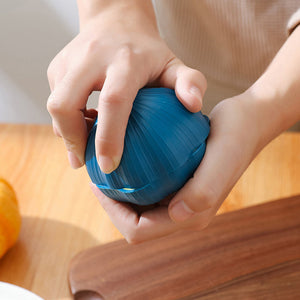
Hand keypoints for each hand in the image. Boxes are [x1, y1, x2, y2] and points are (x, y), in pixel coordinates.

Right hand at [47, 0, 205, 171]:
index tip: (109, 166)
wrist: (116, 22)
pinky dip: (66, 120)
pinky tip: (84, 126)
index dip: (108, 138)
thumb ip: (189, 82)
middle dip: (72, 140)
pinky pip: (55, 100)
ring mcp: (69, 60)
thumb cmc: (147, 51)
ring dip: (67, 132)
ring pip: (55, 105)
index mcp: (124, 60)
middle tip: (85, 161)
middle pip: (65, 104)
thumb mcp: (173, 64)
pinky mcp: (57, 66)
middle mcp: (91, 58)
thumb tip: (194, 106)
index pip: (113, 101)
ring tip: (85, 145)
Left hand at [91, 92, 265, 242]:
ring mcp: (180, 197)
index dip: (113, 214)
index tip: (98, 183)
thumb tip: (178, 215)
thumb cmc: (235, 137)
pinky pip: (147, 185)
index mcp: (191, 216)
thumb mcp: (223, 158)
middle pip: (134, 220)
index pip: (140, 230)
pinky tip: (122, 154)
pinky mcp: (178, 182)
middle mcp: (183, 211)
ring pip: (138, 203)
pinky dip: (131, 175)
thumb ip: (204, 191)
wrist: (245, 122)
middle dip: (111, 203)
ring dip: (118, 189)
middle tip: (97, 173)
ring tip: (104, 165)